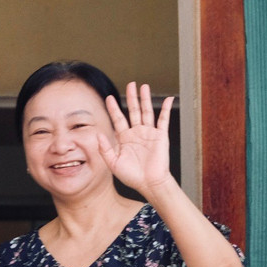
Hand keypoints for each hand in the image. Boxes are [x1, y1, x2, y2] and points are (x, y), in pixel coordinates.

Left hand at [98, 82, 174, 196]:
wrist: (149, 183)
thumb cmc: (132, 176)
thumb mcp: (113, 163)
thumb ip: (105, 148)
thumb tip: (98, 134)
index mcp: (124, 138)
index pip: (118, 119)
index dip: (113, 108)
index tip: (109, 97)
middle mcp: (136, 133)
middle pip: (133, 111)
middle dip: (131, 98)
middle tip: (130, 84)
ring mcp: (149, 133)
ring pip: (146, 112)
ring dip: (145, 99)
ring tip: (143, 86)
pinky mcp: (160, 136)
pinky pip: (163, 120)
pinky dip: (165, 109)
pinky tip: (168, 99)